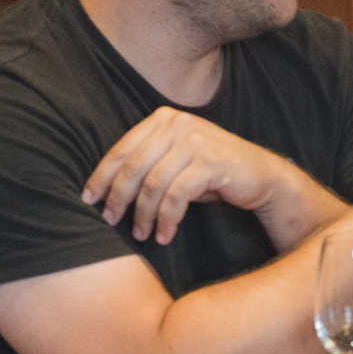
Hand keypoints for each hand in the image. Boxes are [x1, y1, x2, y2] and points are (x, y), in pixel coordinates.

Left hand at [82, 107, 299, 243]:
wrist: (263, 176)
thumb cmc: (215, 172)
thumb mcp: (177, 159)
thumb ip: (149, 162)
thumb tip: (106, 189)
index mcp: (164, 119)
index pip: (122, 148)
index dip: (100, 176)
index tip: (89, 199)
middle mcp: (178, 124)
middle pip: (133, 166)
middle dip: (118, 198)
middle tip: (111, 221)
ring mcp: (195, 141)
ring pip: (152, 184)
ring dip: (143, 214)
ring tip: (142, 234)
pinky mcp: (210, 162)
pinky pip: (176, 196)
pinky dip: (167, 219)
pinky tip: (166, 234)